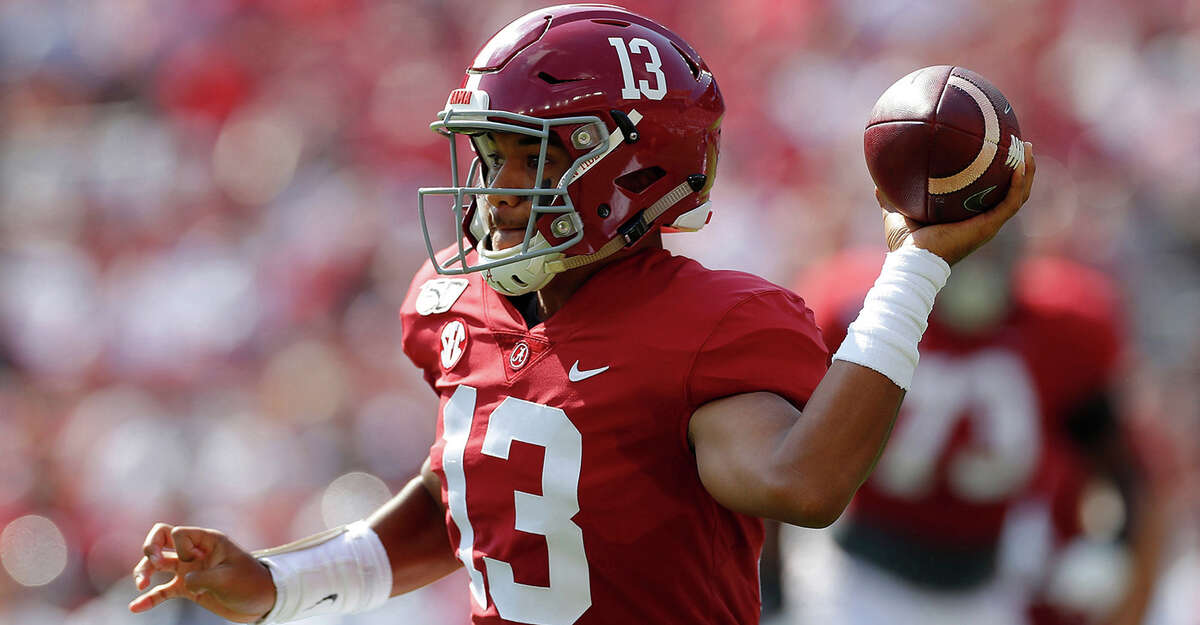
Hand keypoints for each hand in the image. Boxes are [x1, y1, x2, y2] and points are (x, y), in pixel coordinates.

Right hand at [129, 523, 276, 622]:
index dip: (179, 547)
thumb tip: (183, 581)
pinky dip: (149, 599)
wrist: (261, 602)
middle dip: (150, 548)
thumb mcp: (229, 579)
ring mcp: (190, 570)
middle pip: (162, 539)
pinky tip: (135, 607)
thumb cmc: (251, 584)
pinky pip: (163, 591)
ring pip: (158, 564)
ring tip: (141, 584)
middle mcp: (196, 552)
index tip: (194, 561)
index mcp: (209, 542)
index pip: (179, 533)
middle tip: (153, 563)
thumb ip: (202, 577)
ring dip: (143, 571)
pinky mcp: (188, 588)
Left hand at [883, 141, 1035, 263]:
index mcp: (967, 219)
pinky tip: (1020, 164)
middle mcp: (982, 221)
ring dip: (1027, 172)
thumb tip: (877, 184)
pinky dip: (1018, 183)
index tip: (997, 153)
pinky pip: (1011, 202)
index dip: (996, 177)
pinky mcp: (988, 227)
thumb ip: (890, 200)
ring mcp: (988, 224)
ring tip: (1029, 149)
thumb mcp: (896, 214)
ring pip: (1018, 195)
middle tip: (1022, 146)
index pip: (988, 196)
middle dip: (1020, 169)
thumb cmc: (904, 246)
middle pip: (1010, 192)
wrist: (911, 262)